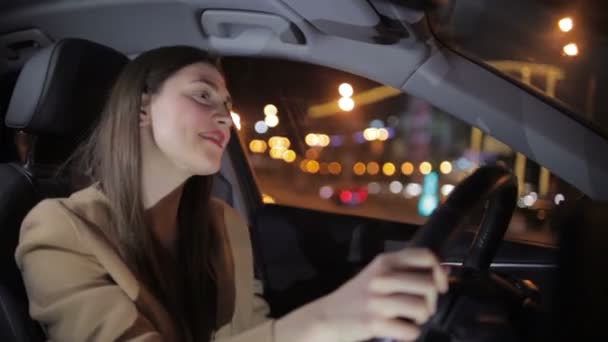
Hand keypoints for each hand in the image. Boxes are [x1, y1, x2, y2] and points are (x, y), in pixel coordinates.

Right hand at [305, 248, 447, 341]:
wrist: (325, 317)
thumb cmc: (355, 297)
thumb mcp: (377, 275)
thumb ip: (405, 271)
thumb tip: (445, 273)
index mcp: (385, 261)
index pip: (425, 256)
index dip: (440, 271)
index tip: (439, 285)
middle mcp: (382, 277)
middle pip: (429, 284)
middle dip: (432, 302)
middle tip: (421, 309)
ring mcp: (378, 300)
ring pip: (422, 307)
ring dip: (422, 319)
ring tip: (410, 320)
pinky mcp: (374, 322)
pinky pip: (411, 331)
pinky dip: (410, 335)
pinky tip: (400, 332)